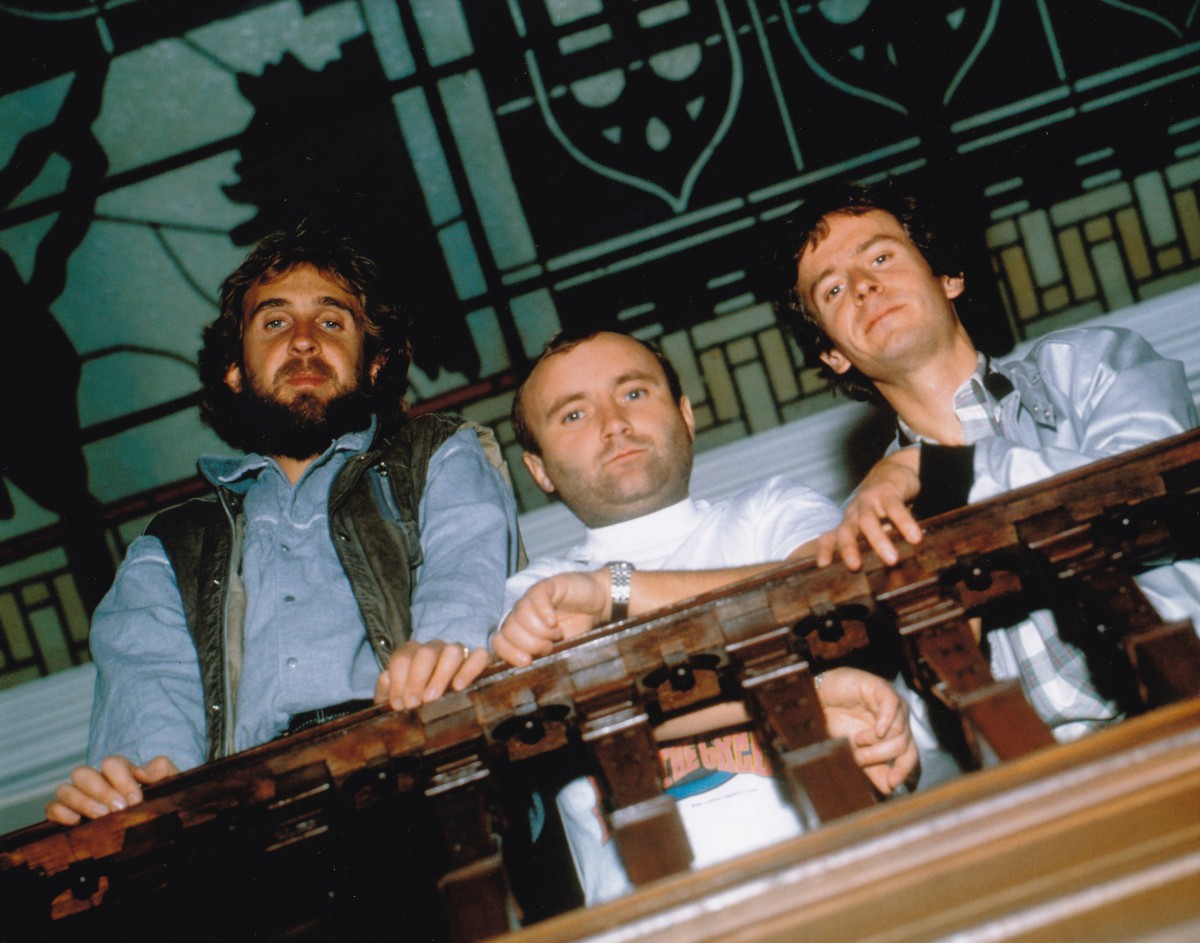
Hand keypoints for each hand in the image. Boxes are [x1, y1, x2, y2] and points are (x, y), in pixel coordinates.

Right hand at [47, 754, 178, 825]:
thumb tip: (142, 771)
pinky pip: (52, 808)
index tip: (136, 800)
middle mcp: (95, 781)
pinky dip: (60, 813)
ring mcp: (79, 797)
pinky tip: (77, 822)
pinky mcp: (67, 815)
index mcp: (119, 771)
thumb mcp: (169, 786)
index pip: (111, 763)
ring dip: (82, 802)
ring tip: (102, 817)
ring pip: (65, 789)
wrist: (155, 829)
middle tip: (119, 809)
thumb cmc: (160, 804)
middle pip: (82, 773)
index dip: (121, 780)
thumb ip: (163, 770)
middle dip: (101, 791)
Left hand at [375, 640, 490, 709]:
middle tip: (414, 704)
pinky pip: (480, 656)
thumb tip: (386, 680)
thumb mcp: (396, 700)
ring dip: (441, 675)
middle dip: (417, 678)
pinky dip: (471, 668)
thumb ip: (386, 690)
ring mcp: (457, 653)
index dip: (398, 680)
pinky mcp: (478, 661)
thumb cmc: (415, 705)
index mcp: (411, 654)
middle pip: (426, 652)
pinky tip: (459, 687)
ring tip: (433, 698)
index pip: (402, 657)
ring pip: (452, 651)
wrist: (437, 712)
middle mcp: (434, 649)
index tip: (399, 705)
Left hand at [492, 570, 609, 666]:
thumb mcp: (559, 648)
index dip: (509, 653)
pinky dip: (543, 612)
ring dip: (541, 630)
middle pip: (509, 630)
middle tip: (550, 645)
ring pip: (521, 615)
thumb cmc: (578, 627)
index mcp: (519, 629)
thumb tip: (527, 674)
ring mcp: (532, 598)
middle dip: (530, 644)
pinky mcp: (546, 586)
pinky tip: (554, 621)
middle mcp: (521, 613)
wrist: (599, 603)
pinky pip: (536, 597)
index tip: (527, 661)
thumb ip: (542, 656)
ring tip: (558, 632)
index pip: (499, 641)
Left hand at [816, 448, 922, 569]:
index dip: (825, 549)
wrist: (893, 470)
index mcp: (849, 523)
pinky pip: (895, 509)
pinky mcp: (888, 493)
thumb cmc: (880, 506)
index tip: (823, 565)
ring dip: (879, 541)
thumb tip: (880, 574)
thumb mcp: (872, 525)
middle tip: (855, 567)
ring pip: (869, 521)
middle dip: (848, 549)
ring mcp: (869, 502)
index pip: (831, 537)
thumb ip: (871, 545)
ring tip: (892, 560)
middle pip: (846, 531)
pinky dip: (905, 523)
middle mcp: (855, 513)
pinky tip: (914, 538)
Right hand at [816, 667, 917, 794]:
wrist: (818, 699)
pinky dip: (886, 721)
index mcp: (894, 736)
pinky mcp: (881, 688)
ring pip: (899, 729)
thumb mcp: (853, 751)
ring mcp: (891, 705)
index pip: (909, 756)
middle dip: (880, 755)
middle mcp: (897, 720)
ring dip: (875, 740)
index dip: (903, 770)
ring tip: (856, 739)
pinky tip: (877, 730)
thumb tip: (889, 790)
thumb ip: (872, 769)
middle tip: (859, 757)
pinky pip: (893, 706)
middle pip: (903, 745)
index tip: (892, 783)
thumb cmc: (836, 722)